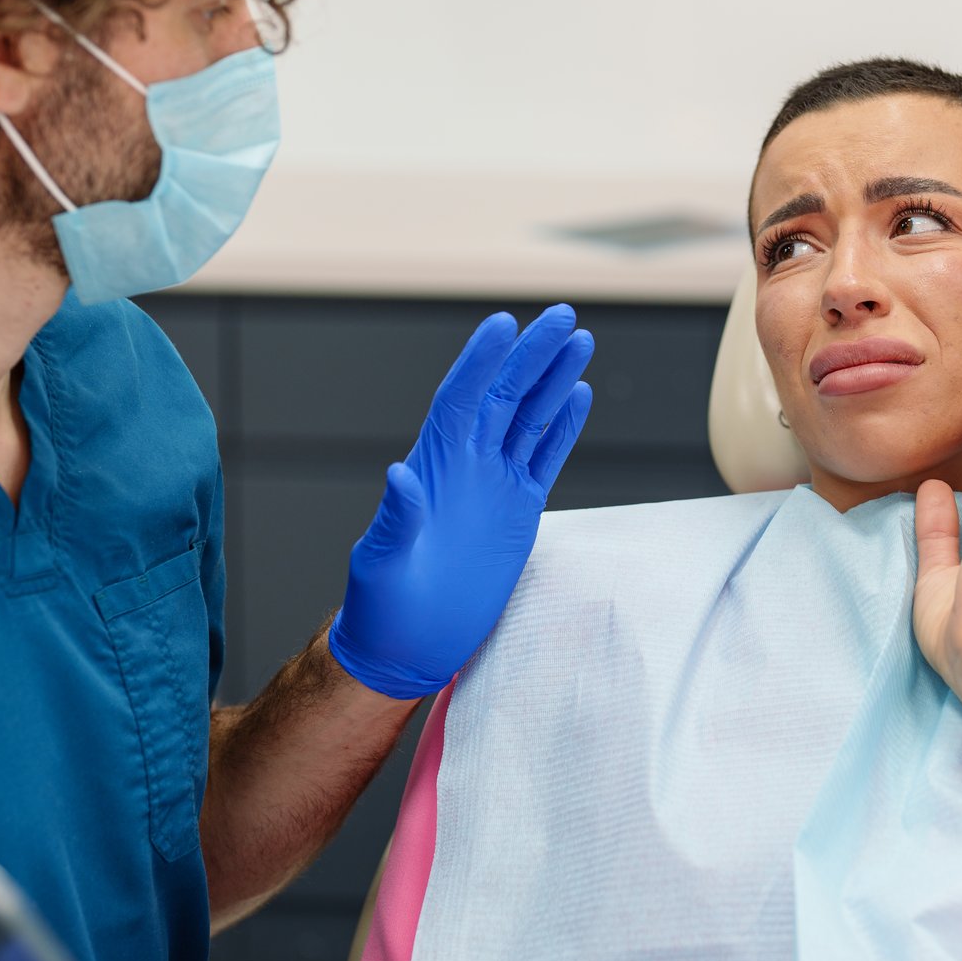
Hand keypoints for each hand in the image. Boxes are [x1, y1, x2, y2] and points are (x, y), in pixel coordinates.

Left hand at [327, 306, 594, 698]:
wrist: (409, 645)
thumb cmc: (383, 605)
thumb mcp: (382, 562)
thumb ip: (396, 519)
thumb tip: (399, 475)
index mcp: (433, 467)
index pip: (461, 399)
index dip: (481, 361)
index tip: (502, 325)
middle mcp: (466, 465)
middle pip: (504, 395)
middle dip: (532, 354)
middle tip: (561, 315)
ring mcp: (494, 484)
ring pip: (530, 417)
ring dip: (553, 378)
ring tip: (579, 339)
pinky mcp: (519, 510)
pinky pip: (544, 457)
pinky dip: (563, 426)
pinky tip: (579, 394)